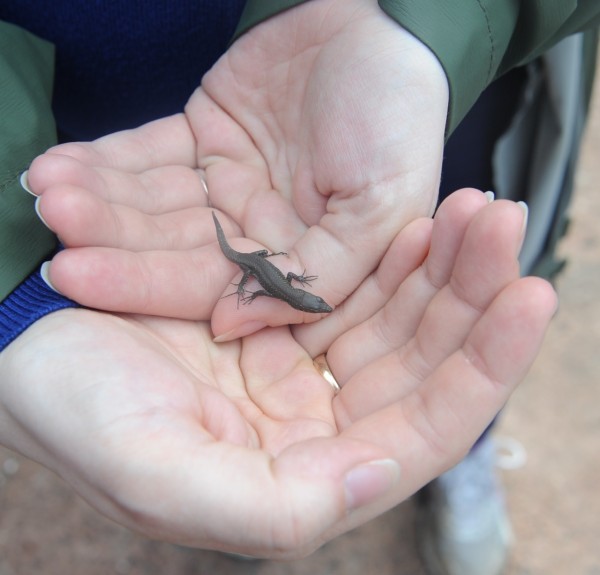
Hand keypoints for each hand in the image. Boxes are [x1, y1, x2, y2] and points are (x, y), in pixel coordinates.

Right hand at [0, 190, 555, 556]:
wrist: (29, 341)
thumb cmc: (79, 411)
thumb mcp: (160, 476)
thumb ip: (269, 508)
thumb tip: (378, 479)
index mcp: (303, 472)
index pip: (423, 429)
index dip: (483, 368)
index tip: (529, 299)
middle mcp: (317, 423)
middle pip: (425, 364)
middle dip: (474, 299)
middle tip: (507, 228)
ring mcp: (304, 364)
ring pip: (401, 318)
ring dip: (445, 268)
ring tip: (481, 212)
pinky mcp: (286, 317)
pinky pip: (361, 287)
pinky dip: (395, 254)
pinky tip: (422, 221)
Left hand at [28, 0, 448, 334]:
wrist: (386, 28)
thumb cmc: (396, 121)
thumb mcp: (382, 209)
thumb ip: (318, 277)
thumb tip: (230, 327)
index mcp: (295, 258)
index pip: (213, 284)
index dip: (146, 283)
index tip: (80, 275)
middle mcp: (256, 230)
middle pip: (171, 246)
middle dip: (109, 239)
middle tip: (54, 228)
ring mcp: (226, 184)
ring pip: (151, 202)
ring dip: (97, 199)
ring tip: (46, 190)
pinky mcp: (202, 138)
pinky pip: (146, 154)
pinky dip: (106, 161)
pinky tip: (62, 166)